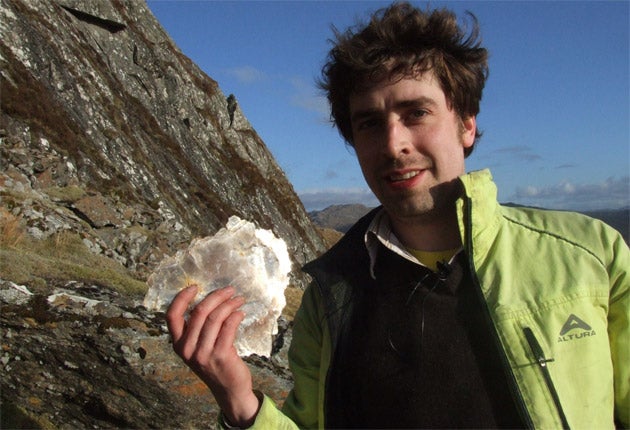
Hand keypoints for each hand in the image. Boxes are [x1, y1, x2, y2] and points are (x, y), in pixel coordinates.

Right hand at [166, 285, 260, 426]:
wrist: (229, 389)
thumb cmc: (215, 363)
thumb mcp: (198, 347)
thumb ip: (197, 328)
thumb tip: (209, 298)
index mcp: (178, 344)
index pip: (171, 316)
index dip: (181, 298)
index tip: (195, 286)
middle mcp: (187, 349)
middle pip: (199, 312)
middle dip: (216, 296)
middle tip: (229, 290)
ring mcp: (203, 354)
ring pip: (215, 317)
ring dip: (229, 304)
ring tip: (238, 299)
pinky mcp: (221, 356)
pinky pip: (228, 327)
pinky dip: (236, 315)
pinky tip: (241, 313)